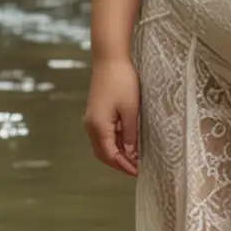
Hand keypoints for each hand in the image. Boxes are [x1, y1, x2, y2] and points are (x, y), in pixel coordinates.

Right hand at [84, 56, 140, 176]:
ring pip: (103, 145)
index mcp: (99, 126)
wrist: (109, 59)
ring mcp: (92, 119)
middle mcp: (91, 125)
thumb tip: (132, 153)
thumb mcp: (131, 110)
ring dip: (117, 154)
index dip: (124, 165)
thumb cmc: (121, 81)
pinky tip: (129, 143)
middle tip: (136, 169)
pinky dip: (115, 143)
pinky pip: (104, 134)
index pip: (111, 155)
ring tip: (134, 158)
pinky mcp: (96, 113)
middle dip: (119, 163)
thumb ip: (130, 134)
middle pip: (103, 154)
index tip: (138, 172)